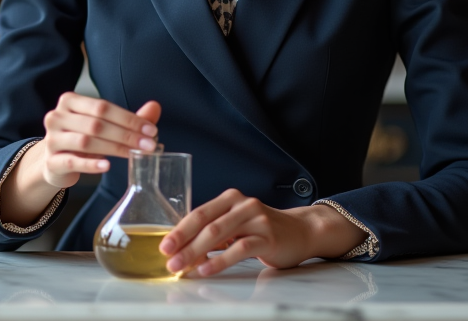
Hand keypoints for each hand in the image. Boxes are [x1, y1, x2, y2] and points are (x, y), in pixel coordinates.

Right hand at [35, 94, 160, 188]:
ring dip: (114, 148)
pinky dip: (91, 164)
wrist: (55, 160)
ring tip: (134, 154)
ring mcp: (52, 140)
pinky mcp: (51, 162)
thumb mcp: (103, 125)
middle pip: (96, 124)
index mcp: (70, 101)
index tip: (151, 130)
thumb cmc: (81, 138)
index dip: (128, 118)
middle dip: (126, 135)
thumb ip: (128, 118)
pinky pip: (72, 162)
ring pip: (85, 142)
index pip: (103, 107)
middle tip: (148, 145)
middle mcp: (57, 117)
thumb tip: (155, 106)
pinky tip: (107, 166)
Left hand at [159, 190, 367, 276]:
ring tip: (181, 267)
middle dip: (183, 242)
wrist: (303, 231)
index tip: (164, 246)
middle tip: (168, 259)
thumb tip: (185, 251)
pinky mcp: (268, 237)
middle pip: (206, 223)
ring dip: (196, 252)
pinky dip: (220, 260)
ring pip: (219, 234)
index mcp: (230, 198)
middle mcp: (243, 204)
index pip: (199, 213)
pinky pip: (239, 248)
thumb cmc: (265, 230)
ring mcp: (256, 219)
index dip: (179, 230)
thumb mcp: (238, 225)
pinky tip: (206, 269)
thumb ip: (215, 233)